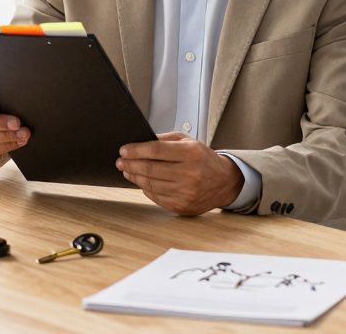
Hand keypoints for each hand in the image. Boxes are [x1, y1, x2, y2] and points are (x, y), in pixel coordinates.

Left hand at [117, 133, 242, 215]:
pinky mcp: (182, 206)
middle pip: (150, 168)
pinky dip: (145, 189)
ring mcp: (186, 192)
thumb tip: (140, 142)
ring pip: (151, 184)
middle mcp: (190, 174)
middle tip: (120, 161)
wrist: (224, 182)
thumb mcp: (189, 142)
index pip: (156, 150)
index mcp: (191, 154)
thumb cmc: (204, 159)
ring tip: (127, 170)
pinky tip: (141, 182)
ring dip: (135, 177)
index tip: (124, 150)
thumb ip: (165, 140)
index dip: (136, 150)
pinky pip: (156, 197)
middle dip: (130, 164)